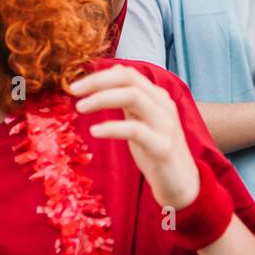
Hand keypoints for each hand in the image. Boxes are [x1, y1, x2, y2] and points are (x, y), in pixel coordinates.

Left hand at [70, 66, 200, 207]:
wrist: (181, 182)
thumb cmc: (157, 150)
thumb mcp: (142, 120)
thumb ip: (130, 99)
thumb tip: (113, 72)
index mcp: (157, 97)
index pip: (128, 74)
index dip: (100, 75)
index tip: (76, 85)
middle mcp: (163, 105)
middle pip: (130, 80)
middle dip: (98, 81)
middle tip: (73, 90)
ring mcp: (165, 125)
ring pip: (134, 97)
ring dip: (103, 98)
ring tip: (80, 107)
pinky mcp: (163, 147)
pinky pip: (136, 130)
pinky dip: (113, 127)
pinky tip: (95, 131)